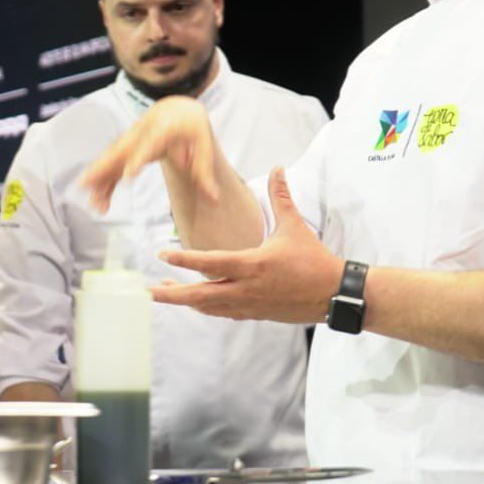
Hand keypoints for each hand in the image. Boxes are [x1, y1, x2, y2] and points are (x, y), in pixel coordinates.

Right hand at [79, 96, 218, 211]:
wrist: (175, 108)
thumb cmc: (190, 125)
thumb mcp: (203, 144)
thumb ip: (204, 171)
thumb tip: (215, 200)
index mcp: (161, 129)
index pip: (148, 145)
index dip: (137, 160)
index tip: (128, 176)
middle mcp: (140, 134)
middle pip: (119, 151)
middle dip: (103, 168)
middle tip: (87, 184)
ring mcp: (131, 141)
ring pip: (111, 160)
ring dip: (99, 181)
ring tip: (94, 205)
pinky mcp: (127, 150)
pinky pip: (112, 166)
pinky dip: (104, 183)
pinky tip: (99, 203)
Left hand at [150, 168, 341, 323]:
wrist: (335, 295)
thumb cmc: (314, 260)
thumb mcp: (295, 227)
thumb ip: (281, 197)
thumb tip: (278, 168)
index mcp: (254, 265)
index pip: (211, 263)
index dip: (184, 259)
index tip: (162, 254)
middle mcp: (247, 288)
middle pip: (201, 295)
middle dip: (173, 295)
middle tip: (148, 290)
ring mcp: (250, 305)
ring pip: (209, 307)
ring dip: (185, 301)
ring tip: (164, 292)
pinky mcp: (255, 314)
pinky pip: (223, 313)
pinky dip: (205, 307)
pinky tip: (194, 301)